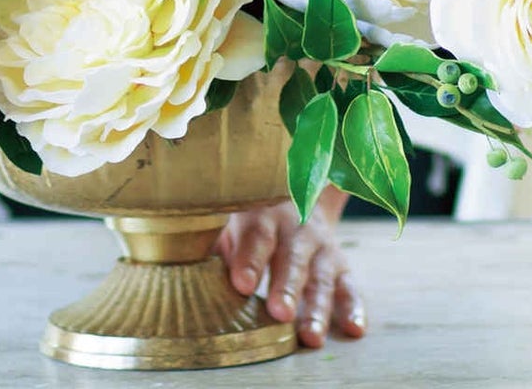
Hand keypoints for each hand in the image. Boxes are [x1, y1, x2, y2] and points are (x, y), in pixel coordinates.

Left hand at [216, 188, 365, 348]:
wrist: (298, 195)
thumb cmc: (252, 222)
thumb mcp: (231, 223)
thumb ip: (212, 244)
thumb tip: (177, 264)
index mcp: (262, 215)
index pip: (256, 236)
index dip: (249, 259)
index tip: (242, 285)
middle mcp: (296, 229)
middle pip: (292, 257)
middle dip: (287, 285)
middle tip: (279, 312)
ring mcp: (322, 247)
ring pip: (321, 277)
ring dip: (316, 307)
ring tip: (309, 337)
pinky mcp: (342, 266)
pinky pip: (351, 287)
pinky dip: (354, 308)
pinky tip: (353, 329)